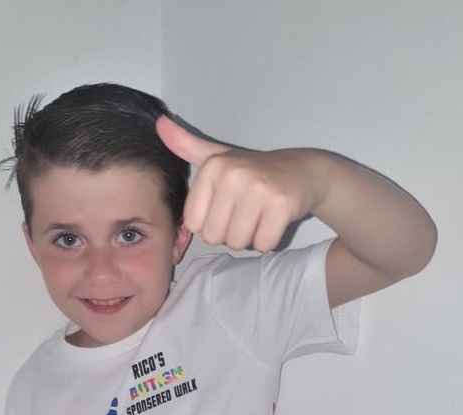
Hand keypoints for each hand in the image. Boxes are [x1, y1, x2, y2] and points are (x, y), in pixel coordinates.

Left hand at [156, 116, 320, 252]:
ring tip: (258, 218)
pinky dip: (268, 241)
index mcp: (213, 167)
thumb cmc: (254, 170)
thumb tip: (160, 123)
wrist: (303, 171)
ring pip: (239, 242)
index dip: (210, 224)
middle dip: (230, 233)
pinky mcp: (282, 206)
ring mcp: (259, 190)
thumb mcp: (218, 156)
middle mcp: (234, 175)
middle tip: (245, 215)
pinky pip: (263, 243)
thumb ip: (186, 145)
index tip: (226, 209)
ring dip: (249, 238)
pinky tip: (273, 223)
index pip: (194, 223)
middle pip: (215, 236)